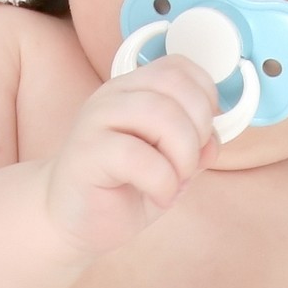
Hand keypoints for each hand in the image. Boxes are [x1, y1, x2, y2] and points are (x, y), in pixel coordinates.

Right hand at [44, 55, 221, 256]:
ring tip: (175, 181)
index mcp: (134, 89)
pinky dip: (163, 182)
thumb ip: (195, 145)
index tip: (202, 135)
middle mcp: (113, 96)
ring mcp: (96, 120)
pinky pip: (138, 156)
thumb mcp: (171, 163)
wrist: (74, 220)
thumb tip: (213, 141)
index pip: (179, 67)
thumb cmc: (123, 188)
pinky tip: (159, 196)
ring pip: (160, 113)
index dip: (205, 98)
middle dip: (199, 129)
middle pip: (175, 85)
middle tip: (189, 165)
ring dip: (183, 155)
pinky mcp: (87, 152)